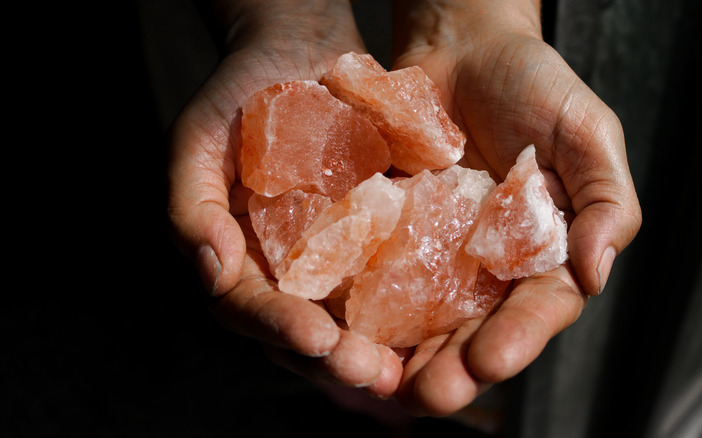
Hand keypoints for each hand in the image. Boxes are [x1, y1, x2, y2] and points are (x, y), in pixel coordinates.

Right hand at [166, 0, 402, 398]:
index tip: (318, 339)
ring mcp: (327, 261)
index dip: (279, 327)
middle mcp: (280, 271)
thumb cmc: (238, 92)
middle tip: (373, 371)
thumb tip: (211, 276)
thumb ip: (191, 210)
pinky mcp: (370, 240)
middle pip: (301, 331)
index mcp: (234, 259)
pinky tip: (437, 318)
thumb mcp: (197, 142)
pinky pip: (387, 278)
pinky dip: (408, 304)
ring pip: (347, 320)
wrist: (300, 50)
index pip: (248, 308)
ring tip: (404, 366)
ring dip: (374, 348)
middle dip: (334, 358)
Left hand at [390, 0, 641, 415]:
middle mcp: (488, 267)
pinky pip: (372, 271)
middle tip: (428, 393)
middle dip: (453, 366)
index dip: (517, 337)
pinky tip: (341, 325)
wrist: (461, 46)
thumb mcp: (586, 134)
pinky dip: (359, 301)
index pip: (537, 309)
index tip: (491, 360)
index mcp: (543, 254)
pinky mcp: (388, 233)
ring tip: (381, 380)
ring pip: (419, 318)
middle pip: (473, 330)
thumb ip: (605, 201)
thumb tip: (597, 273)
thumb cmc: (535, 86)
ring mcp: (434, 255)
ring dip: (401, 353)